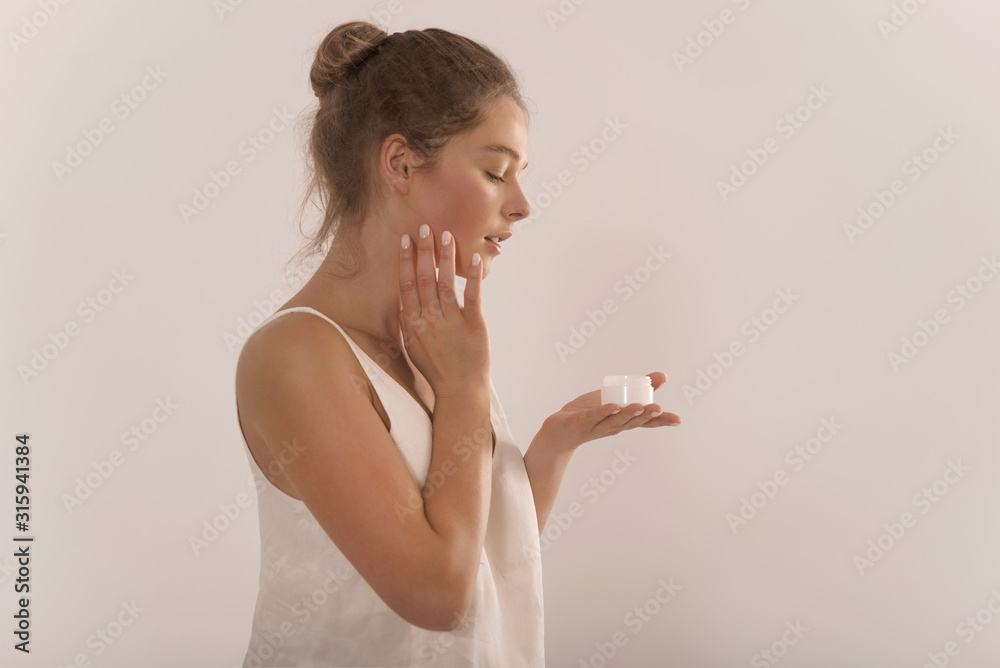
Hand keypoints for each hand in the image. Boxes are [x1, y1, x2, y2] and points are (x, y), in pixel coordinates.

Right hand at [398, 224, 490, 398]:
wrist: (459, 391)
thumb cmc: (436, 370)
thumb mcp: (413, 348)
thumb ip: (407, 324)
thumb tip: (402, 304)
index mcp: (413, 325)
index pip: (406, 286)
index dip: (405, 261)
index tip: (404, 240)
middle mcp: (430, 321)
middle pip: (424, 279)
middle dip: (422, 252)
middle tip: (423, 228)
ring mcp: (452, 323)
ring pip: (446, 283)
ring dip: (445, 258)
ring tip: (445, 235)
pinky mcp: (474, 326)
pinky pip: (473, 297)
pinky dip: (474, 277)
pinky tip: (474, 259)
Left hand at [542, 372, 680, 451]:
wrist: (561, 430)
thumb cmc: (591, 413)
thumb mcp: (617, 397)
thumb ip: (639, 387)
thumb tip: (663, 376)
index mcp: (624, 421)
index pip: (646, 423)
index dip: (662, 421)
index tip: (677, 419)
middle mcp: (614, 426)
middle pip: (633, 422)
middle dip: (646, 416)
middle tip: (659, 409)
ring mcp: (598, 425)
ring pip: (616, 420)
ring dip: (628, 414)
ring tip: (640, 406)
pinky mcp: (582, 422)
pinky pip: (594, 416)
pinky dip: (604, 411)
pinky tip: (613, 406)